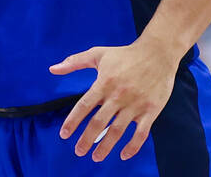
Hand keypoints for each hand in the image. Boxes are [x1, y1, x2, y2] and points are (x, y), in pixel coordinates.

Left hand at [49, 37, 180, 161]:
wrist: (158, 52)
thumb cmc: (126, 54)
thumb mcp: (98, 54)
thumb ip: (75, 62)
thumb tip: (53, 69)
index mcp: (104, 82)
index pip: (84, 105)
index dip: (72, 121)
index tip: (64, 134)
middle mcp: (118, 95)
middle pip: (99, 122)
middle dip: (87, 139)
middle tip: (79, 151)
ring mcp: (135, 104)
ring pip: (118, 130)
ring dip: (106, 146)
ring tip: (96, 157)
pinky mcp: (151, 110)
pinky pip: (141, 133)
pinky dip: (132, 146)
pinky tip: (123, 155)